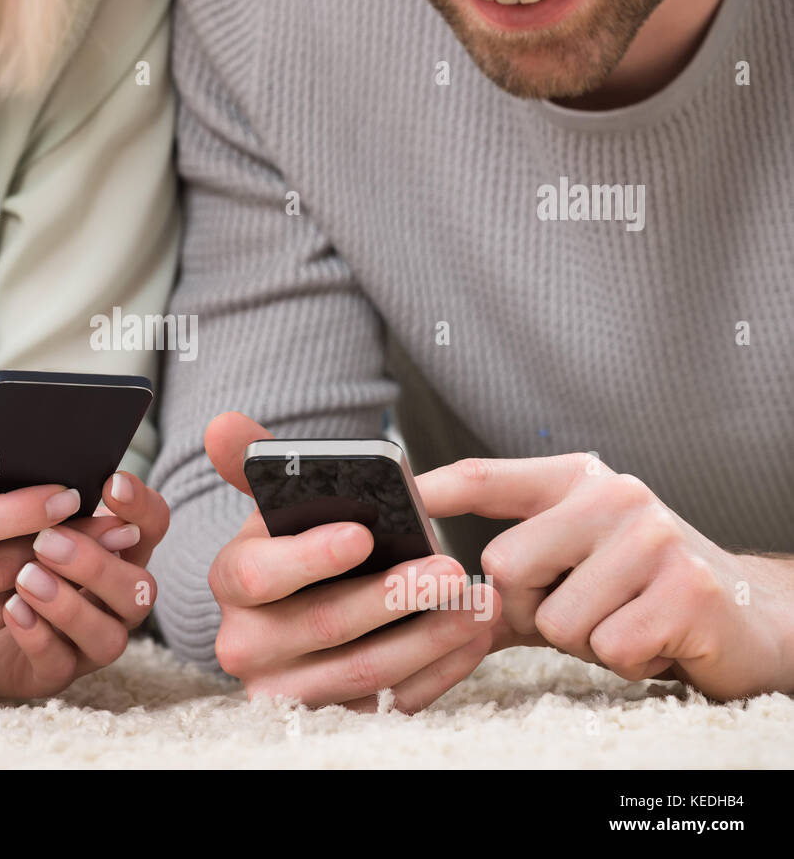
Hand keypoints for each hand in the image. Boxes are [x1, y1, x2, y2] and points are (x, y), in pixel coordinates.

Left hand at [0, 470, 168, 697]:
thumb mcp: (21, 520)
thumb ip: (42, 503)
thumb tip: (41, 474)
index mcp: (116, 551)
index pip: (152, 526)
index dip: (141, 507)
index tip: (112, 484)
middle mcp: (114, 600)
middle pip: (139, 589)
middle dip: (96, 565)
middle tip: (47, 541)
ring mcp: (88, 641)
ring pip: (109, 636)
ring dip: (69, 605)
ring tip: (25, 578)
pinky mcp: (53, 673)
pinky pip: (59, 664)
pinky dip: (37, 636)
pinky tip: (11, 609)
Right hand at [203, 413, 500, 712]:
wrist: (296, 614)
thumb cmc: (294, 548)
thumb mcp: (273, 507)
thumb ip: (253, 462)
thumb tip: (221, 425)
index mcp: (230, 582)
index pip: (260, 574)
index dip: (311, 556)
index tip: (364, 533)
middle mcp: (247, 644)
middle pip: (323, 625)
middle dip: (392, 596)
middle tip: (448, 568)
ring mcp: (288, 689)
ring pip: (364, 671)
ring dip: (430, 636)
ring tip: (478, 602)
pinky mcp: (333, 717)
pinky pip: (390, 703)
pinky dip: (439, 671)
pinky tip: (473, 639)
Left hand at [420, 453, 793, 699]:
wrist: (747, 616)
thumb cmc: (636, 593)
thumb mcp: (567, 574)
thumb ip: (500, 585)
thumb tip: (422, 607)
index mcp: (575, 480)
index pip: (487, 477)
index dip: (433, 490)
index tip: (393, 498)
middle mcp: (612, 494)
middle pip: (506, 567)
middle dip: (533, 610)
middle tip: (584, 605)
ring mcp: (653, 536)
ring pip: (555, 620)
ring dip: (584, 641)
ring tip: (624, 619)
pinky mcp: (686, 589)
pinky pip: (607, 648)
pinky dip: (626, 661)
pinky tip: (655, 638)